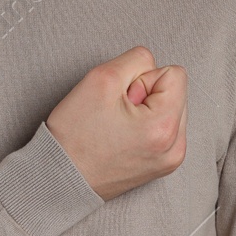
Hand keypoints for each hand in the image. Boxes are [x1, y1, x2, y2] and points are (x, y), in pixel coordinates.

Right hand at [45, 46, 186, 201]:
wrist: (60, 176)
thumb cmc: (75, 134)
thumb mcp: (102, 77)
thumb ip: (137, 59)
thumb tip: (153, 68)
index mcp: (165, 127)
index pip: (175, 74)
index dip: (142, 79)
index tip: (122, 100)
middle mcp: (175, 147)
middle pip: (174, 92)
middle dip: (145, 95)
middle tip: (116, 114)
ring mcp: (170, 159)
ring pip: (169, 109)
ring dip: (145, 110)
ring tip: (117, 126)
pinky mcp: (161, 165)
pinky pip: (163, 128)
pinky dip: (144, 126)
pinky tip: (121, 136)